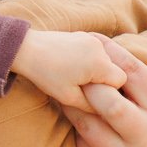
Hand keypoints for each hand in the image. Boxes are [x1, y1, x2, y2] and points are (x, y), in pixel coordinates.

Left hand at [12, 28, 126, 113]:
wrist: (25, 50)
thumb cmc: (46, 74)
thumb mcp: (69, 98)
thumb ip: (92, 106)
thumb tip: (106, 111)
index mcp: (100, 63)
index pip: (120, 81)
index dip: (109, 92)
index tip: (93, 96)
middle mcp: (100, 48)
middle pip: (114, 70)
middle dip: (103, 81)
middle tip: (82, 88)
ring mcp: (91, 39)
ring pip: (105, 61)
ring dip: (96, 71)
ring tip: (74, 76)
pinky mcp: (83, 36)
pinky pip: (96, 53)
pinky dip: (89, 61)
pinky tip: (71, 67)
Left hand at [63, 42, 146, 146]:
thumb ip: (138, 81)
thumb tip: (101, 43)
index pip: (133, 74)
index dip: (109, 54)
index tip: (92, 41)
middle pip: (108, 103)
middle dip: (88, 85)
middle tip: (76, 73)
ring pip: (87, 126)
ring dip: (71, 105)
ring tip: (64, 91)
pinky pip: (82, 146)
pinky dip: (76, 129)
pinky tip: (74, 118)